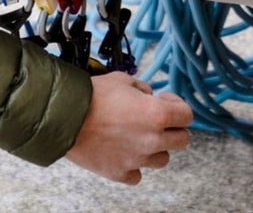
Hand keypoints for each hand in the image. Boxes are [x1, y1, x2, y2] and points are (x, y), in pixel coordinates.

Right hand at [65, 72, 191, 183]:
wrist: (66, 116)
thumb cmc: (93, 96)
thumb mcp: (123, 79)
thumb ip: (142, 89)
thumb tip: (149, 96)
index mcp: (156, 114)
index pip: (186, 116)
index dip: (178, 106)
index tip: (167, 102)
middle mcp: (152, 140)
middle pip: (182, 140)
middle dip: (172, 128)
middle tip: (157, 120)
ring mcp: (138, 160)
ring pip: (162, 159)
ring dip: (154, 147)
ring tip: (137, 135)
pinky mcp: (121, 173)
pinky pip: (137, 173)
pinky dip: (133, 164)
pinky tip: (122, 151)